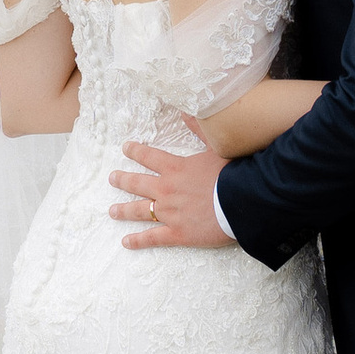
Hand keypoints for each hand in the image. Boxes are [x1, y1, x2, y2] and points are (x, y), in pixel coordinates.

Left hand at [112, 139, 232, 248]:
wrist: (242, 202)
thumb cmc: (233, 173)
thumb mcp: (216, 146)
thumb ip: (200, 129)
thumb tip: (187, 112)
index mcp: (176, 168)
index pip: (149, 157)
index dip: (136, 151)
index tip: (125, 148)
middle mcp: (167, 189)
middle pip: (138, 184)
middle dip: (123, 180)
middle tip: (112, 178)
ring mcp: (170, 213)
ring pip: (140, 211)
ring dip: (124, 210)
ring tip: (112, 211)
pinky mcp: (177, 233)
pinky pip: (152, 238)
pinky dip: (138, 240)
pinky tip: (126, 242)